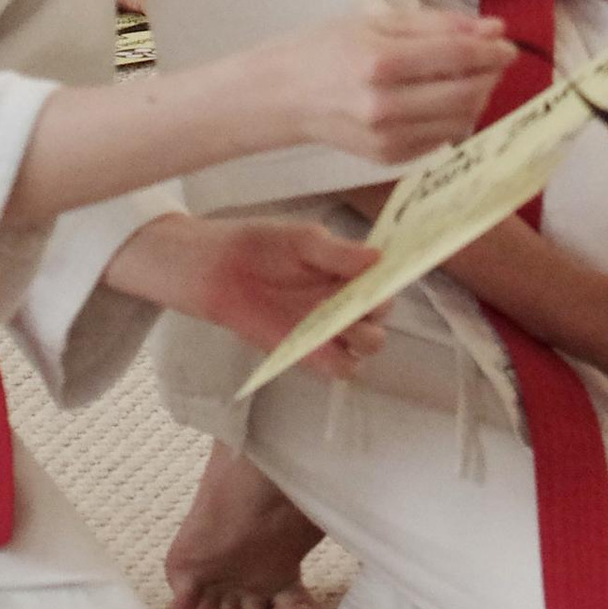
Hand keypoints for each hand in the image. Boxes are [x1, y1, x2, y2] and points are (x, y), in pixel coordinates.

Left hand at [113, 212, 390, 381]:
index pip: (387, 285)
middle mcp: (345, 303)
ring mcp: (328, 330)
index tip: (380, 280)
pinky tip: (317, 339)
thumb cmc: (263, 246)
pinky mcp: (307, 354)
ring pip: (367, 348)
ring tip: (332, 319)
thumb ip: (340, 253)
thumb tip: (380, 258)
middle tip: (353, 301)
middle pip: (381, 321)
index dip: (388, 285)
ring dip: (360, 338)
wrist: (218, 269)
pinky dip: (339, 360)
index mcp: (351, 272)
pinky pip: (340, 367)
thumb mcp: (304, 241)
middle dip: (374, 314)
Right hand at [240, 8, 510, 163]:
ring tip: (463, 78)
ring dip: (475, 98)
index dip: (492, 51)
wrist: (278, 96)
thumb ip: (438, 26)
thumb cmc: (324, 48)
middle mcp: (386, 106)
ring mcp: (387, 138)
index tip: (506, 44)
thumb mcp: (378, 22)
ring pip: (459, 122)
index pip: (459, 58)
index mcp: (382, 62)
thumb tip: (493, 29)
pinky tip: (436, 101)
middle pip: (466, 94)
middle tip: (490, 60)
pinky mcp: (387, 158)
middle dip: (489, 76)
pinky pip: (440, 140)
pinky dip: (451, 120)